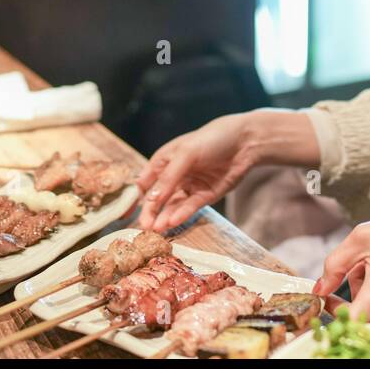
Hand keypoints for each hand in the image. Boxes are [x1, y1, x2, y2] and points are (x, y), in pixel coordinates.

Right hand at [135, 113, 255, 230]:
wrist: (244, 142)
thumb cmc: (211, 139)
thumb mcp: (186, 153)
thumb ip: (168, 177)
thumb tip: (150, 200)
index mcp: (163, 161)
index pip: (143, 183)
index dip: (134, 199)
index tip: (125, 215)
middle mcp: (174, 176)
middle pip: (157, 198)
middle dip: (150, 213)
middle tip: (144, 228)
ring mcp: (189, 187)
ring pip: (172, 206)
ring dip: (164, 217)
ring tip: (157, 229)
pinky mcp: (204, 196)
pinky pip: (189, 207)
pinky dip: (181, 215)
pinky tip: (173, 222)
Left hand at [312, 208, 369, 328]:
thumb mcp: (364, 237)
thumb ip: (334, 264)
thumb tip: (320, 287)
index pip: (342, 325)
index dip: (327, 314)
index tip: (322, 299)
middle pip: (354, 326)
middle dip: (342, 308)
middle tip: (341, 285)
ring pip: (369, 323)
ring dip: (360, 304)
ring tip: (368, 272)